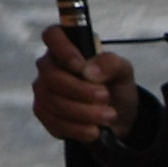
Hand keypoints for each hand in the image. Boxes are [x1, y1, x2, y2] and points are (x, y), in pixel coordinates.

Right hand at [32, 26, 137, 143]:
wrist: (117, 116)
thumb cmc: (115, 86)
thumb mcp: (123, 72)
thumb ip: (111, 63)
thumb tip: (90, 71)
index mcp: (66, 48)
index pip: (52, 35)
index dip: (63, 49)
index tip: (80, 66)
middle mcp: (50, 66)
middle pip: (51, 75)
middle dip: (81, 91)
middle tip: (106, 97)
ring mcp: (44, 90)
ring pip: (53, 101)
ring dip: (84, 112)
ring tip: (109, 115)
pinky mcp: (44, 113)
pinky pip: (54, 122)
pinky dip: (77, 129)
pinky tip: (94, 130)